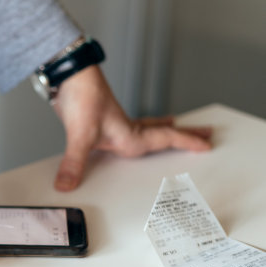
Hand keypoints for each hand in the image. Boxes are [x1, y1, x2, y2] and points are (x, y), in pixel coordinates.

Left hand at [51, 65, 212, 190]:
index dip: (187, 142)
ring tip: (174, 125)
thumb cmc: (81, 97)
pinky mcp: (99, 120)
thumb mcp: (80, 135)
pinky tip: (128, 129)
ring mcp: (113, 123)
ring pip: (146, 126)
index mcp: (129, 134)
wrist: (68, 74)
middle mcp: (125, 129)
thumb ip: (74, 163)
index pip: (165, 138)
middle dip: (184, 133)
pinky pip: (127, 127)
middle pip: (162, 131)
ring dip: (162, 127)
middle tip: (205, 132)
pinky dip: (136, 128)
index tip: (206, 145)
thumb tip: (67, 186)